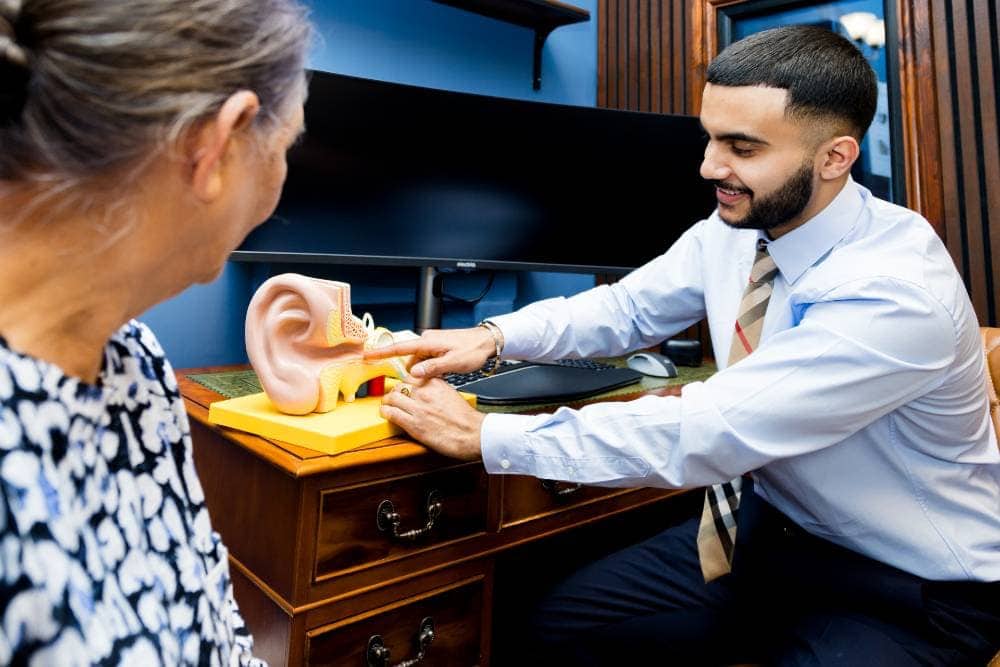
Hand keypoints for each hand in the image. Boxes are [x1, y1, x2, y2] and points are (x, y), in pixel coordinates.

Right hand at [364, 327, 495, 377]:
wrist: (487, 341)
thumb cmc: (472, 349)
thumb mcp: (453, 363)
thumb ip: (432, 368)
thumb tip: (414, 374)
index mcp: (427, 342)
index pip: (399, 348)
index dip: (381, 352)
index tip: (366, 355)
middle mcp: (427, 340)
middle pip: (410, 359)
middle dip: (415, 371)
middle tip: (431, 377)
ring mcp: (432, 343)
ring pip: (419, 361)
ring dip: (426, 370)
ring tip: (444, 372)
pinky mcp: (437, 347)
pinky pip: (427, 360)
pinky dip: (431, 368)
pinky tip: (443, 371)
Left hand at [380, 378, 485, 459]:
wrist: (472, 434)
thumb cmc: (465, 418)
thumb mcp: (451, 393)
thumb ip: (436, 388)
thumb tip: (425, 388)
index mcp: (435, 384)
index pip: (411, 376)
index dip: (405, 382)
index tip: (403, 387)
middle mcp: (425, 393)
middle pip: (399, 386)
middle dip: (395, 392)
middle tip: (394, 398)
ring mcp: (418, 408)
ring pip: (391, 398)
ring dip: (388, 402)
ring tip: (389, 405)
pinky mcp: (413, 424)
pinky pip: (391, 413)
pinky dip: (386, 413)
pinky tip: (387, 414)